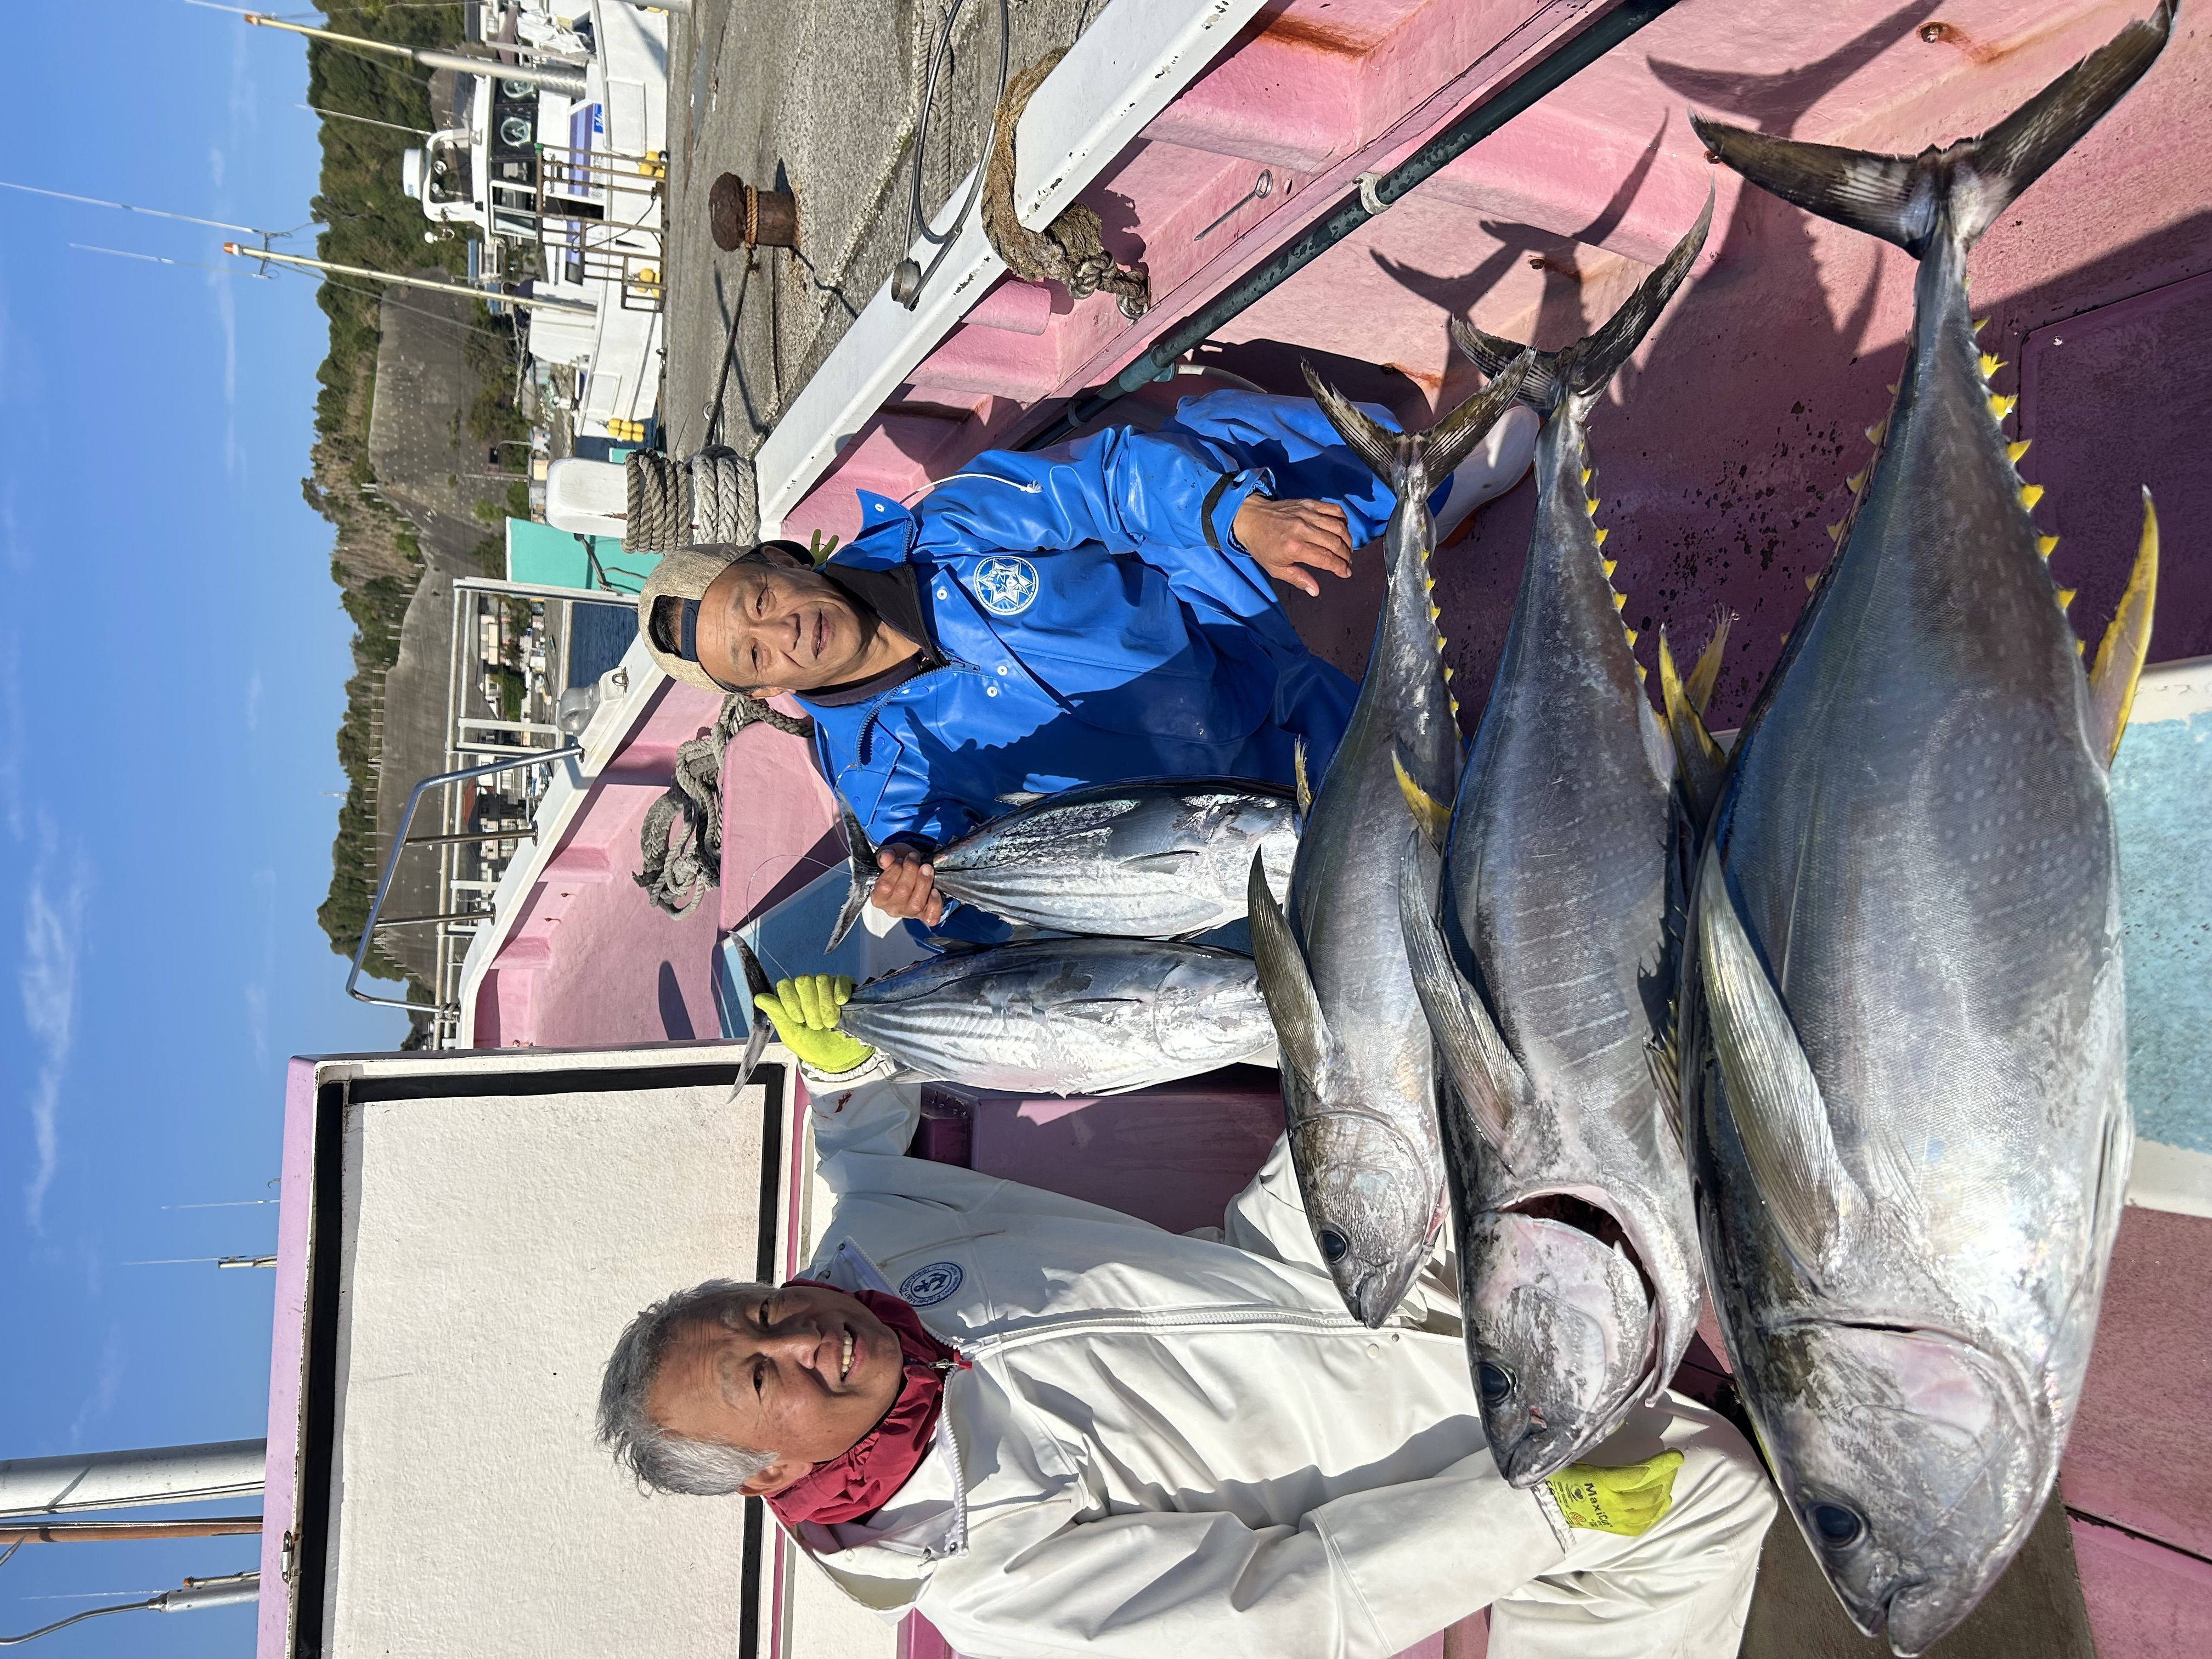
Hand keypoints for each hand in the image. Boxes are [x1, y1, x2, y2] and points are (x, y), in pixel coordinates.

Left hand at [752, 973, 873, 1074]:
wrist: (839, 1056)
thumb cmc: (812, 1045)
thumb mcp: (791, 1034)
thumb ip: (777, 1014)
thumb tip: (759, 998)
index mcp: (791, 998)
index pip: (785, 985)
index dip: (791, 1001)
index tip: (799, 1020)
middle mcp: (807, 989)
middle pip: (803, 980)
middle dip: (810, 1006)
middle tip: (816, 1025)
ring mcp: (827, 987)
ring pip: (822, 980)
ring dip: (825, 1004)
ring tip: (830, 1022)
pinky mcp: (846, 988)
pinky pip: (841, 980)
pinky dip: (840, 991)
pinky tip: (841, 1003)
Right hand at [871, 843, 943, 926]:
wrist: (914, 870)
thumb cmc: (900, 865)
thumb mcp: (891, 856)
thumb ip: (886, 855)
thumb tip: (886, 857)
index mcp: (879, 897)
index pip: (885, 886)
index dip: (895, 869)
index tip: (900, 859)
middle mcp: (892, 908)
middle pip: (902, 892)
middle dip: (911, 870)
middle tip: (914, 858)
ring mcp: (908, 913)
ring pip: (916, 903)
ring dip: (924, 882)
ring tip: (927, 868)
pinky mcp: (923, 915)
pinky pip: (930, 916)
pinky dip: (934, 903)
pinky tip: (935, 891)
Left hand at [1233, 497, 1354, 595]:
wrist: (1250, 519)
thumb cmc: (1262, 546)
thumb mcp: (1275, 569)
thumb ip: (1298, 579)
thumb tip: (1316, 591)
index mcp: (1294, 547)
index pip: (1326, 558)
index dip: (1339, 567)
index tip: (1346, 573)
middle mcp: (1302, 529)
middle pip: (1335, 542)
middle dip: (1346, 555)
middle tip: (1347, 562)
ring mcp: (1306, 514)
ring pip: (1338, 526)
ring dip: (1347, 539)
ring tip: (1347, 549)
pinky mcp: (1308, 503)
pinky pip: (1333, 509)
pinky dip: (1343, 519)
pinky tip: (1343, 529)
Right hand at [1545, 1451, 1683, 1536]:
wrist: (1545, 1505)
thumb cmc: (1558, 1476)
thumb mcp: (1575, 1455)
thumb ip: (1597, 1439)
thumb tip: (1619, 1419)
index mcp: (1603, 1483)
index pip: (1641, 1473)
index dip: (1662, 1465)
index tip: (1677, 1455)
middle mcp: (1613, 1503)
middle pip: (1650, 1492)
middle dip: (1666, 1477)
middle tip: (1672, 1464)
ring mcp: (1614, 1519)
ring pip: (1649, 1510)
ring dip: (1663, 1495)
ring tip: (1669, 1482)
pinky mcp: (1613, 1528)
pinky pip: (1641, 1525)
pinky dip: (1655, 1515)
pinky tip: (1661, 1505)